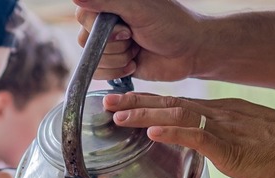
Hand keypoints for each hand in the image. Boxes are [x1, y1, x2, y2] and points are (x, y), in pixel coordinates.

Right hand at [74, 0, 201, 81]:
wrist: (191, 53)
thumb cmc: (170, 25)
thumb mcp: (138, 8)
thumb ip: (106, 1)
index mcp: (111, 5)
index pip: (83, 16)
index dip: (100, 28)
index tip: (126, 28)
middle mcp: (107, 23)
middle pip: (85, 40)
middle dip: (112, 45)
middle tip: (134, 38)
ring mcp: (110, 46)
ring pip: (93, 59)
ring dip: (118, 59)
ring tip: (137, 50)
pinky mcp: (115, 65)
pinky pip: (99, 73)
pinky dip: (117, 72)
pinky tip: (134, 64)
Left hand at [101, 92, 274, 177]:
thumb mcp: (244, 137)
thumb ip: (218, 138)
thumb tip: (199, 143)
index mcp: (220, 111)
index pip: (177, 102)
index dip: (148, 101)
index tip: (124, 101)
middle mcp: (217, 113)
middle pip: (169, 103)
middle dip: (136, 101)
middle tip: (107, 101)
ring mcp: (223, 128)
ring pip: (177, 116)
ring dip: (145, 115)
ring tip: (119, 116)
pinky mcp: (230, 148)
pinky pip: (197, 137)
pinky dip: (172, 133)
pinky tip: (152, 133)